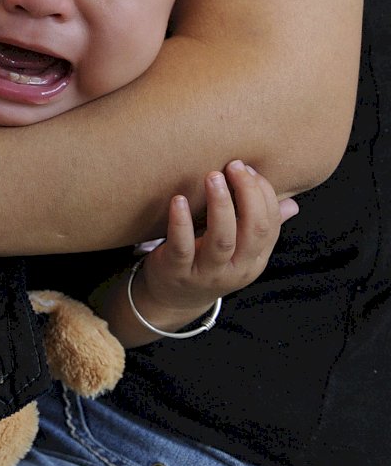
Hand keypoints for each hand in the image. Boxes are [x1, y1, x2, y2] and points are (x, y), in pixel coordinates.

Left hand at [131, 160, 298, 329]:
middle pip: (254, 230)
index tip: (246, 167)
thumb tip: (292, 204)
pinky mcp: (177, 271)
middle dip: (248, 194)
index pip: (270, 224)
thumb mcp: (237, 250)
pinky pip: (182, 246)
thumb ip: (261, 227)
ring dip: (221, 204)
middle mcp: (236, 268)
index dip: (262, 193)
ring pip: (222, 239)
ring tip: (213, 176)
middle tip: (234, 166)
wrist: (172, 299)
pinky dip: (181, 222)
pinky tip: (178, 200)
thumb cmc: (206, 262)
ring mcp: (207, 272)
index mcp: (254, 260)